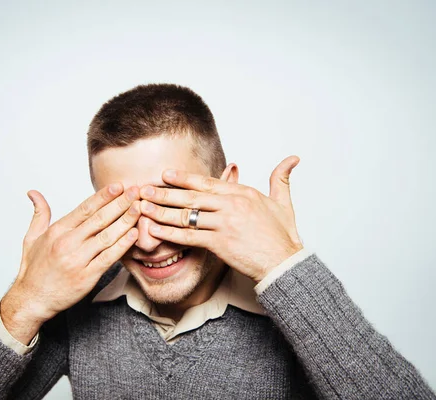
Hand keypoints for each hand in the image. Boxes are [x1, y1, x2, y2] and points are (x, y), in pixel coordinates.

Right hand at [0, 184, 140, 343]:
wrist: (32, 300)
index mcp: (57, 231)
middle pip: (99, 219)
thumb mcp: (31, 238)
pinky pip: (109, 258)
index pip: (85, 208)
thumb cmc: (34, 269)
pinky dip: (122, 245)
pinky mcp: (87, 277)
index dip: (103, 196)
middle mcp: (68, 243)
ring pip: (107, 236)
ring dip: (126, 221)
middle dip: (120, 203)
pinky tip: (134, 234)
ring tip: (139, 208)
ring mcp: (78, 260)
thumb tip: (33, 193)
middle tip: (136, 191)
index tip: (119, 186)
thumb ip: (39, 214)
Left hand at [139, 156, 303, 282]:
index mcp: (242, 193)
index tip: (165, 175)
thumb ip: (281, 178)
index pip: (207, 182)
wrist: (284, 263)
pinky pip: (189, 236)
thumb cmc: (282, 236)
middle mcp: (231, 204)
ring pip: (186, 215)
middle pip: (191, 196)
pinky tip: (155, 231)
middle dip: (165, 193)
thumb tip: (292, 159)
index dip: (183, 178)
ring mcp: (224, 223)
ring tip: (143, 208)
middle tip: (144, 190)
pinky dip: (169, 233)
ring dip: (161, 211)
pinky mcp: (219, 243)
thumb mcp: (284, 203)